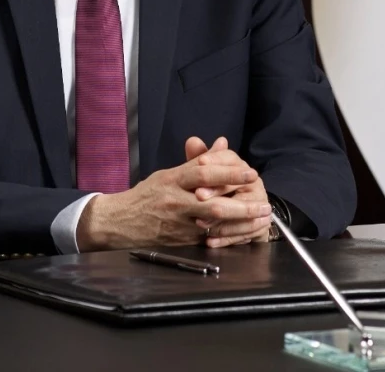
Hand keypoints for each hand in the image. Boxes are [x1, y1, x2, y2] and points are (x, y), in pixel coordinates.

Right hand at [76, 149, 271, 250]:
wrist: (120, 222)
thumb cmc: (147, 195)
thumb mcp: (169, 173)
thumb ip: (198, 161)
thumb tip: (223, 144)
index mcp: (172, 180)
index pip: (203, 172)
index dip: (228, 172)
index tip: (250, 172)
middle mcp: (176, 201)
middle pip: (213, 203)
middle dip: (242, 204)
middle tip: (264, 203)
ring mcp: (178, 224)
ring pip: (214, 225)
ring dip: (241, 223)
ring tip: (261, 220)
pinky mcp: (181, 241)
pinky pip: (208, 239)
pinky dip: (228, 236)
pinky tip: (245, 234)